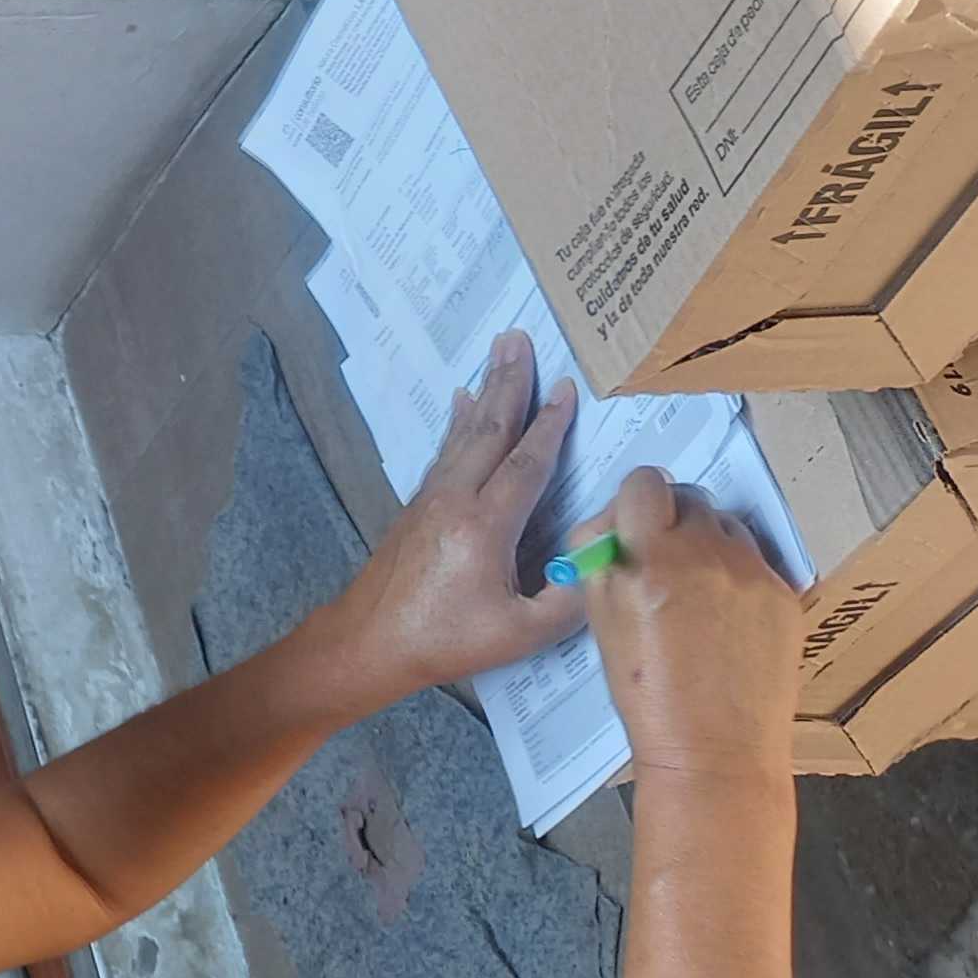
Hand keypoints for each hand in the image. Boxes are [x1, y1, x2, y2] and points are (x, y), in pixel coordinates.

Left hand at [322, 329, 584, 702]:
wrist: (371, 640)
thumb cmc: (448, 640)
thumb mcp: (522, 633)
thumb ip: (571, 598)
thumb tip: (606, 556)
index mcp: (484, 525)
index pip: (525, 464)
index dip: (549, 426)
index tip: (567, 388)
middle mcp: (455, 499)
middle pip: (489, 429)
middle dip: (509, 382)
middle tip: (520, 337)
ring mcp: (432, 498)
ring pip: (465, 433)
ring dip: (486, 390)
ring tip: (499, 352)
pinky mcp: (418, 505)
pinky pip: (447, 450)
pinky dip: (460, 421)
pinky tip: (462, 401)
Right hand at [578, 465, 802, 782]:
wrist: (715, 753)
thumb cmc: (647, 696)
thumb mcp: (600, 621)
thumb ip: (601, 560)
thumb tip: (611, 526)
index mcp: (650, 558)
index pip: (644, 483)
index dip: (635, 501)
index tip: (633, 526)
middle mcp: (705, 554)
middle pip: (689, 498)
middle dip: (673, 520)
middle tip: (663, 560)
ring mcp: (753, 574)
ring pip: (727, 526)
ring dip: (708, 543)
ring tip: (699, 592)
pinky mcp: (786, 596)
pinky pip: (757, 562)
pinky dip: (738, 577)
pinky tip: (728, 619)